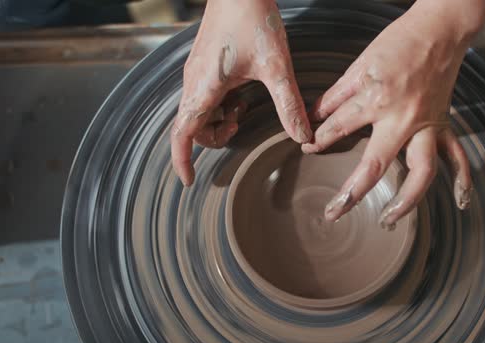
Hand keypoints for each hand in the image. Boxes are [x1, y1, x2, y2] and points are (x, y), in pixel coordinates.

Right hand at [171, 0, 311, 185]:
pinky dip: (221, 104)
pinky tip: (242, 92)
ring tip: (244, 107)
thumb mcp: (276, 67)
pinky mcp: (204, 64)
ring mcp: (196, 72)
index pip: (182, 134)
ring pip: (199, 111)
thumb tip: (302, 137)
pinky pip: (205, 95)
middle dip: (214, 136)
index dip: (182, 161)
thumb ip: (289, 105)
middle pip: (193, 127)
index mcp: (204, 87)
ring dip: (219, 119)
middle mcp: (194, 82)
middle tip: (240, 124)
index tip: (189, 180)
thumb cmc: (252, 20)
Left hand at [306, 0, 484, 228]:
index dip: (318, 141)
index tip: (307, 147)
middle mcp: (402, 120)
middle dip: (351, 193)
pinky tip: (460, 202)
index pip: (338, 129)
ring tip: (388, 221)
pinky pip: (457, 157)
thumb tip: (314, 118)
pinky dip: (462, 180)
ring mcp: (427, 127)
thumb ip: (336, 95)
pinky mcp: (444, 125)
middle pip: (375, 167)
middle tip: (333, 213)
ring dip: (405, 202)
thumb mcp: (359, 65)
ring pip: (421, 174)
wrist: (439, 29)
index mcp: (376, 101)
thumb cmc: (398, 42)